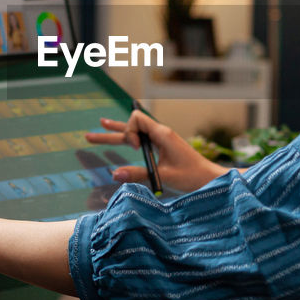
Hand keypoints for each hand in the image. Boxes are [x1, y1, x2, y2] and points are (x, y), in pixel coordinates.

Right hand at [85, 111, 226, 193]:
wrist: (210, 179)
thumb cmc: (193, 176)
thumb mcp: (164, 175)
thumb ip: (139, 174)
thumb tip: (114, 174)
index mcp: (162, 134)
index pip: (137, 120)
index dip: (130, 132)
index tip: (136, 149)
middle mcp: (161, 134)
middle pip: (131, 127)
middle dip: (111, 132)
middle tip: (89, 136)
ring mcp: (162, 141)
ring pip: (136, 133)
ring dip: (118, 133)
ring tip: (100, 128)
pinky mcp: (164, 149)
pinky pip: (143, 140)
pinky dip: (131, 139)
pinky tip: (122, 139)